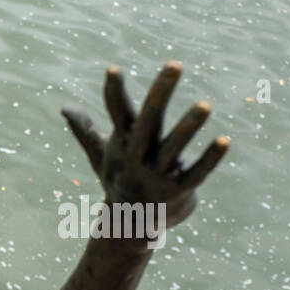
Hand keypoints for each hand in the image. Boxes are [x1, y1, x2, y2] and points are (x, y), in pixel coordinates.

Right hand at [62, 62, 228, 229]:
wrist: (131, 224)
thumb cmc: (119, 179)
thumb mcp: (101, 154)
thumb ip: (86, 130)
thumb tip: (64, 108)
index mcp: (122, 143)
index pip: (117, 113)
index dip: (114, 92)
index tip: (113, 69)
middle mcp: (138, 156)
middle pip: (149, 122)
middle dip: (160, 93)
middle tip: (175, 65)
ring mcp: (157, 174)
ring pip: (173, 148)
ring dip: (188, 127)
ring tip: (205, 104)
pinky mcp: (178, 189)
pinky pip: (196, 173)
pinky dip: (210, 158)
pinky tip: (225, 140)